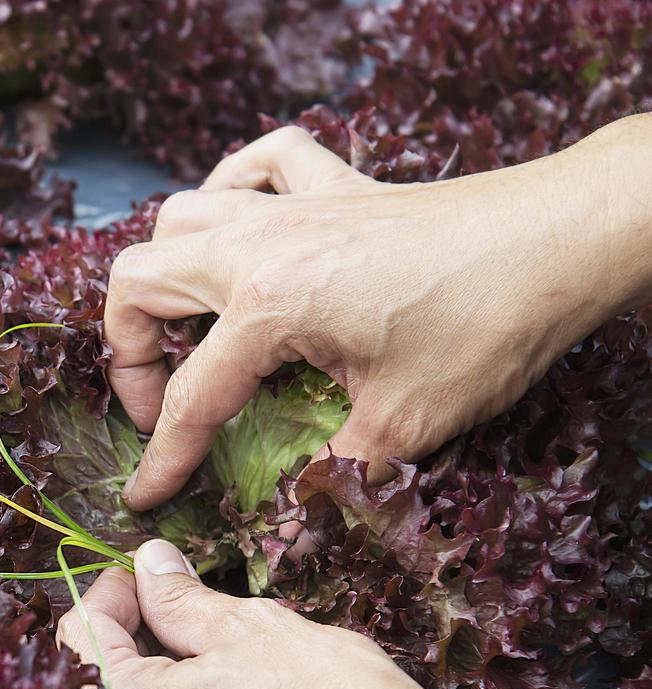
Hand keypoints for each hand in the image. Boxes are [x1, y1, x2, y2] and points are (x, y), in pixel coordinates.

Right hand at [106, 114, 651, 508]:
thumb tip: (292, 523)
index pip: (192, 396)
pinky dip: (233, 188)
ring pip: (181, 216)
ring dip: (167, 271)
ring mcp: (295, 207)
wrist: (563, 239)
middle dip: (127, 352)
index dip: (162, 458)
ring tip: (189, 324)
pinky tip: (244, 224)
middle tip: (160, 402)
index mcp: (268, 304)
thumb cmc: (486, 325)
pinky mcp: (336, 186)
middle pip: (138, 281)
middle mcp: (261, 245)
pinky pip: (258, 164)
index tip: (143, 497)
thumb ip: (334, 473)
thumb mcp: (405, 425)